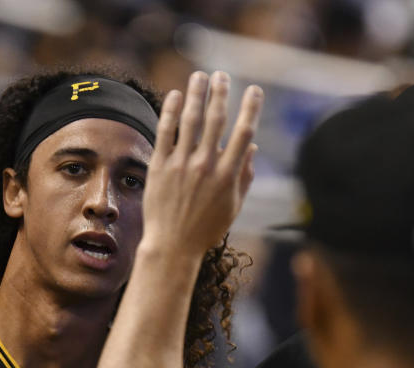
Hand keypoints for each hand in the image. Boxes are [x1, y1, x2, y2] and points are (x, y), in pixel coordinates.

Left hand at [140, 71, 263, 257]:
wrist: (172, 246)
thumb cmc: (205, 229)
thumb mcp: (233, 206)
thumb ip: (244, 176)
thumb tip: (251, 149)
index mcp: (228, 175)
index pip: (244, 132)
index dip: (251, 108)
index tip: (254, 90)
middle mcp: (206, 165)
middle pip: (216, 120)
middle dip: (221, 93)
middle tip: (222, 75)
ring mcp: (181, 165)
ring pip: (190, 120)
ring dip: (196, 94)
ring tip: (199, 76)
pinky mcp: (159, 167)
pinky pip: (165, 133)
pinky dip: (170, 111)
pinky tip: (174, 96)